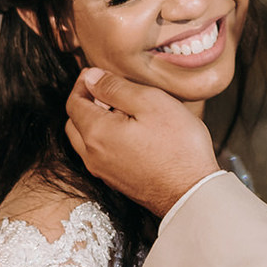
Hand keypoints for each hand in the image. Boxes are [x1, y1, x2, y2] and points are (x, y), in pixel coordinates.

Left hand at [66, 69, 218, 216]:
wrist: (192, 193)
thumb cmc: (178, 147)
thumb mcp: (150, 102)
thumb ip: (116, 87)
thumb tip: (92, 77)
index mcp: (96, 132)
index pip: (74, 102)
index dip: (83, 83)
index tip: (96, 73)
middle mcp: (93, 156)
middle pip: (75, 123)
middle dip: (85, 102)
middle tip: (106, 89)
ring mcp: (104, 172)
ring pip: (86, 141)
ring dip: (94, 122)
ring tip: (120, 110)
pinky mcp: (117, 182)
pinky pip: (100, 155)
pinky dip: (104, 139)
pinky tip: (129, 132)